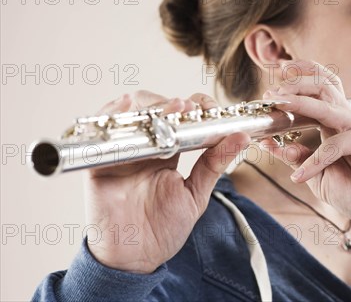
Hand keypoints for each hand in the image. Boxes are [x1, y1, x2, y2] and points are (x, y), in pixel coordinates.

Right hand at [85, 91, 249, 272]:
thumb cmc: (163, 228)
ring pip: (131, 112)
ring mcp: (122, 150)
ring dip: (151, 104)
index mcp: (168, 150)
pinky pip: (102, 132)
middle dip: (172, 103)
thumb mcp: (195, 194)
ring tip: (172, 109)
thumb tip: (242, 138)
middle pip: (154, 108)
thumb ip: (215, 164)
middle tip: (189, 108)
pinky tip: (127, 107)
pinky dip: (112, 115)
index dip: (195, 107)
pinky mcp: (100, 161)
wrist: (135, 257)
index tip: (211, 109)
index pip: (181, 117)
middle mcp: (144, 146)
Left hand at [261, 60, 350, 228]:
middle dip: (294, 84)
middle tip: (270, 94)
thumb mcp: (318, 175)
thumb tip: (270, 144)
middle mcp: (347, 118)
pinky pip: (335, 145)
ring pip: (327, 104)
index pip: (317, 90)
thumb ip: (298, 158)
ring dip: (299, 102)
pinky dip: (314, 160)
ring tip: (277, 103)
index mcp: (334, 123)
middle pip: (322, 86)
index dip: (295, 82)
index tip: (269, 90)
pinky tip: (300, 176)